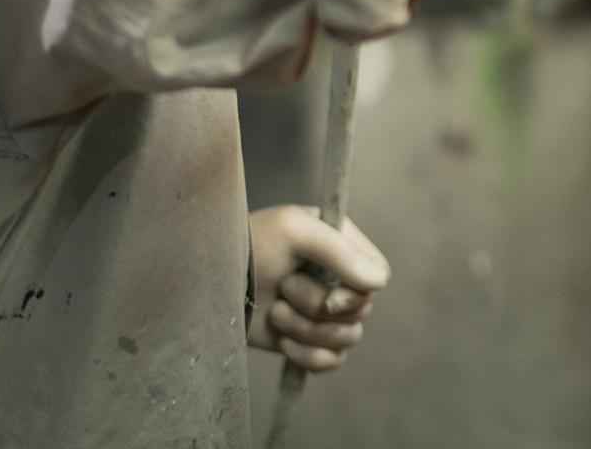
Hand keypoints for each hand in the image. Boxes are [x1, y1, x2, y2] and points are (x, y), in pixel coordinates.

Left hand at [247, 204, 389, 371]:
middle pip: (360, 311)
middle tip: (284, 289)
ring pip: (346, 338)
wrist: (211, 280)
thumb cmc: (252, 244)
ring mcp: (323, 313)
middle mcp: (339, 280)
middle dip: (317, 308)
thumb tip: (378, 283)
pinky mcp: (307, 340)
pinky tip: (283, 342)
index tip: (330, 297)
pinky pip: (330, 361)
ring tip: (276, 313)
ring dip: (307, 330)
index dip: (357, 294)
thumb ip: (340, 251)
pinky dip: (308, 357)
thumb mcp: (294, 230)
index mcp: (343, 247)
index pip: (377, 277)